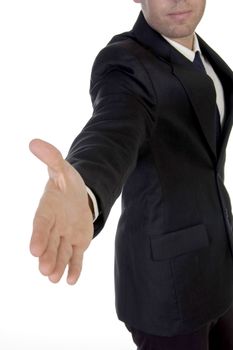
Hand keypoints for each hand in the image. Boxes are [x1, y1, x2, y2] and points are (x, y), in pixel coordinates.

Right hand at [29, 139, 93, 284]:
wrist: (79, 194)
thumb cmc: (67, 183)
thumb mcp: (62, 168)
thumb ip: (51, 158)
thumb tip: (34, 142)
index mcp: (47, 210)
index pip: (41, 224)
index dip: (38, 236)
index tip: (34, 249)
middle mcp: (54, 226)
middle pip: (50, 243)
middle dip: (47, 256)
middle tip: (45, 269)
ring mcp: (66, 236)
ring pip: (61, 252)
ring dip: (59, 265)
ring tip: (55, 278)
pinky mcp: (78, 242)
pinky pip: (76, 256)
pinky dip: (75, 268)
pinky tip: (72, 280)